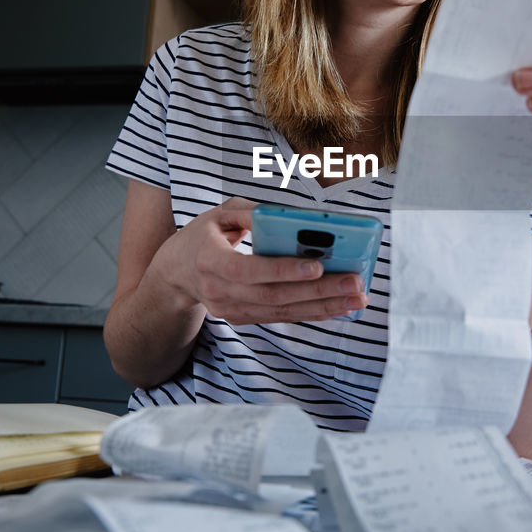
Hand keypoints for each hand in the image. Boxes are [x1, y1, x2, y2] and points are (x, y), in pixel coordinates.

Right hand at [150, 197, 366, 324]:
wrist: (174, 276)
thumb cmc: (201, 237)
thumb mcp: (217, 215)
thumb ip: (250, 213)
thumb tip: (287, 217)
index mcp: (209, 261)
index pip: (248, 270)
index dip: (282, 270)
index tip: (316, 266)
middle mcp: (220, 292)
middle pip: (274, 296)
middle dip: (319, 291)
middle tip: (355, 283)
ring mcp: (232, 310)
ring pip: (283, 311)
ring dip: (324, 306)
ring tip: (357, 298)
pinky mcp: (244, 319)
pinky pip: (282, 317)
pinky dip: (313, 313)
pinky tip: (340, 307)